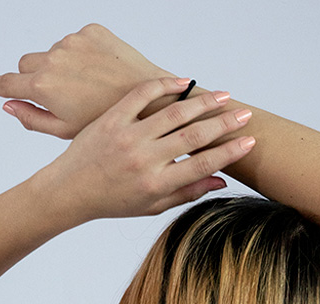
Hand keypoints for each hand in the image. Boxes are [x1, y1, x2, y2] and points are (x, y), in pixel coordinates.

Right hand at [0, 23, 173, 137]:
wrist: (149, 102)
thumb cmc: (106, 124)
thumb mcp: (65, 130)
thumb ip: (31, 117)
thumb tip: (7, 104)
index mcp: (43, 87)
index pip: (8, 82)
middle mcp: (53, 59)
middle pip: (27, 63)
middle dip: (33, 77)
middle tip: (55, 95)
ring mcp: (72, 42)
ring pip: (52, 51)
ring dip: (61, 65)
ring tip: (86, 87)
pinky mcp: (92, 30)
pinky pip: (75, 40)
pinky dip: (81, 53)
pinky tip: (98, 71)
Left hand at [34, 76, 255, 221]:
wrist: (70, 190)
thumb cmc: (114, 201)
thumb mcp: (152, 206)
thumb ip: (187, 192)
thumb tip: (222, 181)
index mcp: (157, 185)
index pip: (202, 165)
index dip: (229, 152)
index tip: (249, 141)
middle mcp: (144, 160)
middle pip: (193, 137)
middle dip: (224, 124)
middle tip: (245, 114)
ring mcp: (128, 136)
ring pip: (173, 113)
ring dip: (202, 102)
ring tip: (223, 96)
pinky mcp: (112, 118)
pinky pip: (143, 95)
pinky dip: (165, 85)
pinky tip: (184, 82)